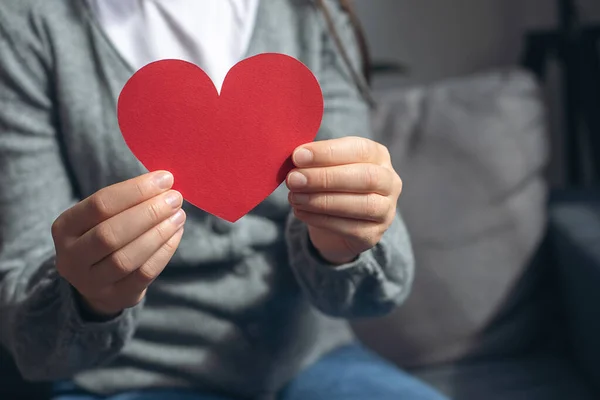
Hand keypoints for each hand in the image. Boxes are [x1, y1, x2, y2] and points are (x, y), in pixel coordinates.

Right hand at [52, 171, 185, 317]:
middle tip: (175, 199)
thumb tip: (164, 183)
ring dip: (158, 233)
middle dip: (148, 213)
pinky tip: (176, 234)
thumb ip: (127, 201)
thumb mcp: (101, 218)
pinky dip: (164, 251)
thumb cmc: (105, 235)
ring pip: (126, 258)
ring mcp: (91, 282)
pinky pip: (144, 274)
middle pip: (111, 234)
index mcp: (64, 228)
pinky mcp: (115, 296)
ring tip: (179, 215)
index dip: (135, 190)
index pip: (100, 204)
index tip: (165, 179)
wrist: (99, 282)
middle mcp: (71, 257)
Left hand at [287, 137, 401, 264]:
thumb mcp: (325, 166)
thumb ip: (315, 160)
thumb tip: (297, 157)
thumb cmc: (330, 186)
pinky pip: (349, 228)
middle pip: (366, 177)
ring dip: (321, 200)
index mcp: (378, 156)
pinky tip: (300, 211)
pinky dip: (320, 219)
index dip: (328, 152)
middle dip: (325, 177)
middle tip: (294, 178)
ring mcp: (385, 211)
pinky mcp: (373, 235)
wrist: (335, 227)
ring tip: (294, 196)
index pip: (360, 149)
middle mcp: (389, 182)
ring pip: (361, 205)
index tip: (298, 156)